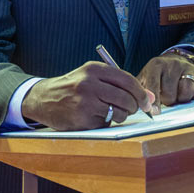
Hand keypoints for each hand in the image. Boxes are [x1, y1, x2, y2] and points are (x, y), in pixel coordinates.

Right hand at [21, 62, 151, 130]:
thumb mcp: (92, 76)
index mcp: (94, 69)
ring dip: (121, 116)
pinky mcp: (81, 119)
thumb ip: (119, 83)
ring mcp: (84, 102)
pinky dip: (105, 122)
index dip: (141, 93)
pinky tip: (95, 116)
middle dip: (134, 107)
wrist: (44, 98)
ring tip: (112, 112)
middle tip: (133, 109)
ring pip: (118, 113)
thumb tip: (149, 97)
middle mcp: (89, 84)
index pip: (127, 80)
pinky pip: (105, 123)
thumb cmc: (74, 86)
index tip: (147, 101)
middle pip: (125, 98)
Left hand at [137, 53, 193, 108]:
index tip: (155, 112)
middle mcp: (172, 64)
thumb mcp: (145, 79)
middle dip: (169, 101)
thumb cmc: (158, 76)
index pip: (154, 84)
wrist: (176, 61)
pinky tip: (191, 92)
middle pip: (170, 94)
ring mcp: (187, 67)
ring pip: (186, 92)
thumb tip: (137, 106)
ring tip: (178, 94)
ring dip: (182, 99)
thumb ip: (141, 92)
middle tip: (167, 97)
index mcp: (156, 65)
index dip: (154, 100)